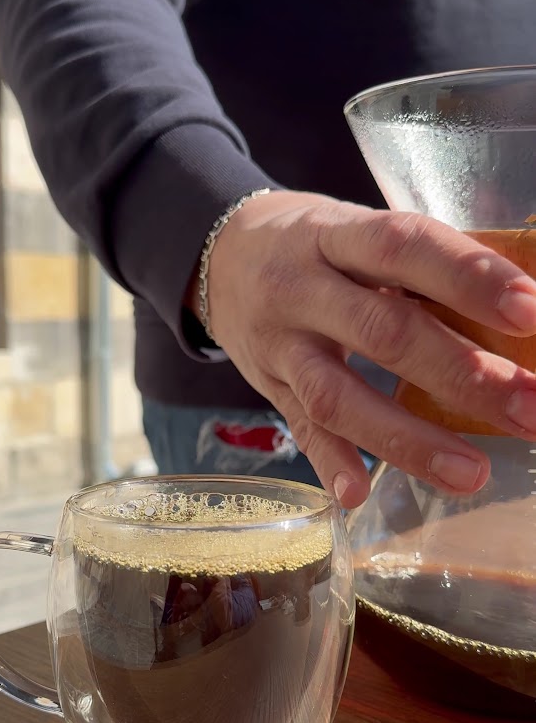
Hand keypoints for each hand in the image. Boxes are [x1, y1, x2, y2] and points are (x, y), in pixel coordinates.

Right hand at [189, 190, 535, 507]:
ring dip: (409, 439)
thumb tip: (520, 311)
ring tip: (474, 473)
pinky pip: (299, 430)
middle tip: (531, 407)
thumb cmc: (317, 243)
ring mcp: (280, 345)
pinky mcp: (270, 389)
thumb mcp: (357, 230)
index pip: (403, 246)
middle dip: (463, 374)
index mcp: (335, 234)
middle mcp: (301, 289)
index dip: (466, 276)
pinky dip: (330, 462)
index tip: (530, 310)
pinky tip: (361, 493)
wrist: (217, 255)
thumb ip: (420, 265)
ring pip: (339, 396)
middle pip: (382, 332)